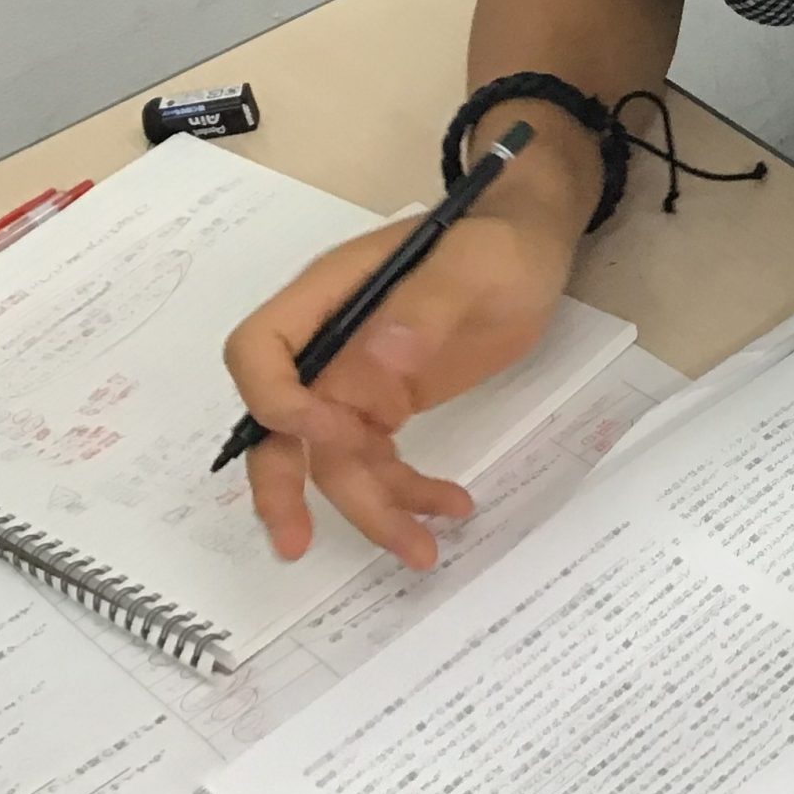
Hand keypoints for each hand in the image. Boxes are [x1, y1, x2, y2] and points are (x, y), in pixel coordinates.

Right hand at [222, 212, 571, 566]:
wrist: (533, 246)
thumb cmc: (500, 242)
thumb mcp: (476, 263)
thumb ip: (428, 305)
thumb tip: (380, 359)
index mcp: (330, 295)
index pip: (260, 349)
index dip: (276, 400)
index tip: (331, 432)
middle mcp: (330, 343)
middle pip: (278, 421)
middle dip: (282, 484)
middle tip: (296, 544)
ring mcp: (357, 377)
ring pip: (334, 457)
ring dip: (369, 507)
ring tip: (422, 551)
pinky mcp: (389, 404)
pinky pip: (378, 461)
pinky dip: (406, 492)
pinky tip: (452, 508)